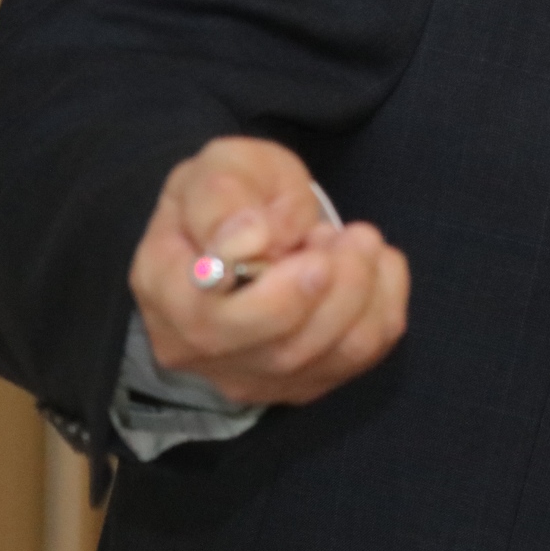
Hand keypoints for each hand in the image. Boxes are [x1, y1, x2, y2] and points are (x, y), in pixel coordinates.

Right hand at [128, 136, 409, 406]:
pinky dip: (384, 302)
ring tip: (356, 242)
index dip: (273, 297)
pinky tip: (370, 265)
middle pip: (281, 351)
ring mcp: (254, 375)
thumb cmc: (231, 195)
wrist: (249, 227)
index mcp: (165, 289)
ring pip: (331, 356)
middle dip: (337, 287)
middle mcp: (200, 349)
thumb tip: (247, 242)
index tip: (313, 245)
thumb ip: (222, 199)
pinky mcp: (304, 381)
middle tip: (353, 234)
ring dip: (364, 292)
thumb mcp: (218, 169)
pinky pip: (364, 356)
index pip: (211, 322)